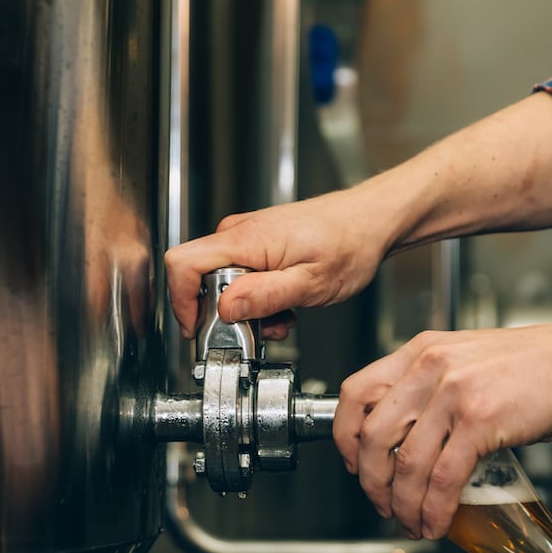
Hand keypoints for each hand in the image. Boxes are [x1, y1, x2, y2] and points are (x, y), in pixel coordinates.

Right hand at [164, 184, 394, 337]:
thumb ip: (265, 296)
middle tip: (260, 328)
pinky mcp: (254, 247)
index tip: (198, 330)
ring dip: (247, 312)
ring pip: (221, 286)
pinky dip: (257, 301)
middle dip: (226, 315)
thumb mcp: (310, 283)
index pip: (182, 264)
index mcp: (245, 240)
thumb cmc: (349, 243)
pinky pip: (238, 280)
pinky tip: (283, 305)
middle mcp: (237, 234)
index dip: (182, 302)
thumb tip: (225, 308)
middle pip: (199, 281)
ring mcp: (244, 239)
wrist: (370, 222)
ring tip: (281, 317)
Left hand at [333, 325, 551, 539]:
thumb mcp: (461, 360)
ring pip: (406, 463)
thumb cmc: (527, 367)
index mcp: (418, 352)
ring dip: (403, 504)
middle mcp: (429, 368)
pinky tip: (436, 521)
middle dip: (372, 482)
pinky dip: (435, 508)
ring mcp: (453, 394)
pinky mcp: (480, 421)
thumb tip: (402, 437)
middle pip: (373, 436)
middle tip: (382, 503)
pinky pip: (444, 477)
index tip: (352, 462)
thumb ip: (427, 388)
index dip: (345, 436)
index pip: (355, 393)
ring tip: (411, 521)